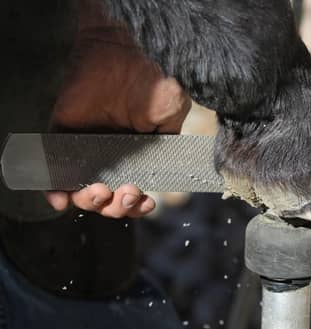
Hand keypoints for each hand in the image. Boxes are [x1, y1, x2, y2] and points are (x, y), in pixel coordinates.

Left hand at [45, 4, 190, 217]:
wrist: (121, 54)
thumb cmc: (150, 81)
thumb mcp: (172, 114)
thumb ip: (169, 142)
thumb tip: (168, 169)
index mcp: (136, 156)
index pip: (133, 192)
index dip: (138, 205)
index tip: (148, 202)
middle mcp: (110, 156)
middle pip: (108, 199)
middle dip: (118, 206)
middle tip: (126, 192)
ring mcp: (85, 149)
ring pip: (83, 192)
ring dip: (93, 202)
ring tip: (102, 191)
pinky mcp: (62, 137)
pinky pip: (53, 173)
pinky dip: (55, 192)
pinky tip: (63, 200)